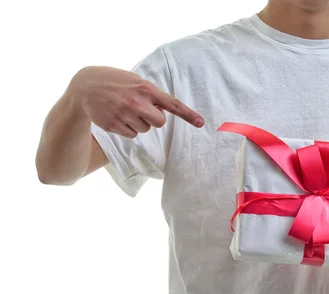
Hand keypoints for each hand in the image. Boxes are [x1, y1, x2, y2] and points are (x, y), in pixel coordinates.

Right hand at [69, 66, 203, 137]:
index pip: (171, 104)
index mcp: (145, 88)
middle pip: (159, 122)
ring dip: (139, 122)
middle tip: (141, 109)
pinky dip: (127, 128)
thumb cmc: (115, 82)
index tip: (200, 122)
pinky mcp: (114, 126)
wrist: (85, 86)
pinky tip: (117, 116)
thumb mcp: (135, 80)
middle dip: (154, 119)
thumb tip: (165, 110)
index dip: (187, 114)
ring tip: (124, 109)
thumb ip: (151, 93)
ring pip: (145, 129)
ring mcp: (124, 115)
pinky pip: (132, 135)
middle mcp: (136, 102)